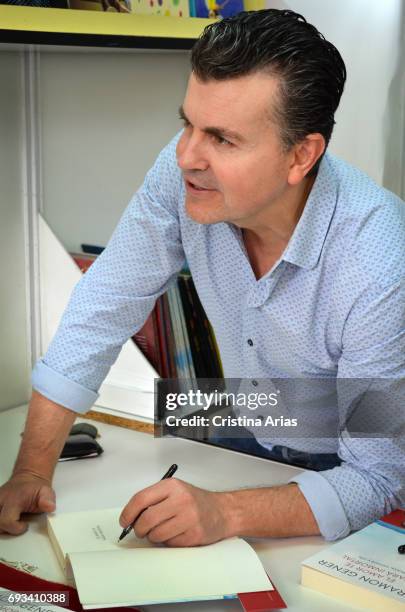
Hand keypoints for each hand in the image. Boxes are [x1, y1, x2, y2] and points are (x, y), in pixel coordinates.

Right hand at [0, 473, 55, 534]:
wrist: (28, 477)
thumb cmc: (36, 487)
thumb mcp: (46, 492)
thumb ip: (48, 500)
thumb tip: (50, 507)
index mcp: (14, 499)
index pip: (6, 520)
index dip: (15, 528)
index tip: (25, 525)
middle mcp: (1, 500)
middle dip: (7, 528)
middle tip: (17, 522)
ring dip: (2, 524)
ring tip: (12, 519)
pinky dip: (1, 520)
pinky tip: (8, 517)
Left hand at [119, 478, 233, 546]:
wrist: (222, 511)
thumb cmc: (195, 501)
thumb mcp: (175, 491)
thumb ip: (153, 500)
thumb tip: (130, 518)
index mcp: (172, 486)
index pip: (141, 499)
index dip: (128, 513)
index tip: (124, 522)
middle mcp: (181, 499)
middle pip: (146, 520)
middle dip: (139, 529)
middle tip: (141, 530)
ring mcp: (189, 517)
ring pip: (156, 535)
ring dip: (154, 537)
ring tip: (164, 530)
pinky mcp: (194, 534)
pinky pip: (169, 544)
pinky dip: (168, 542)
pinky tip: (177, 534)